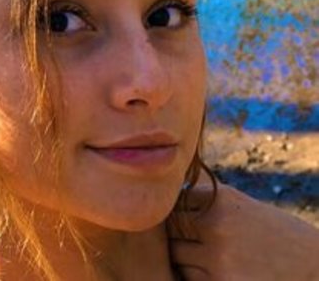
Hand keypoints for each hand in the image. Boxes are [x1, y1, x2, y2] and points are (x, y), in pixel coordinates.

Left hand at [168, 182, 318, 280]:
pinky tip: (215, 271)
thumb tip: (164, 195)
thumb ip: (202, 198)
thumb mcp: (238, 203)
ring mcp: (218, 258)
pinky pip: (190, 280)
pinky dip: (196, 277)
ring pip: (177, 258)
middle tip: (196, 242)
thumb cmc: (269, 231)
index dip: (178, 213)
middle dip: (178, 237)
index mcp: (221, 199)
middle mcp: (217, 224)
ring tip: (210, 257)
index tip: (190, 220)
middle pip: (171, 231)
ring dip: (186, 260)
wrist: (313, 265)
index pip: (175, 203)